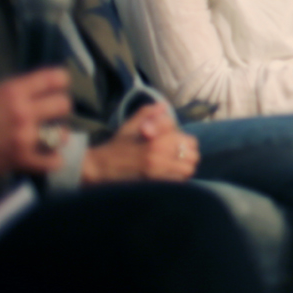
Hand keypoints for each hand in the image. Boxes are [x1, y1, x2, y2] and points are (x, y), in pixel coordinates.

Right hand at [0, 68, 72, 176]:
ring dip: (58, 135)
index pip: (57, 78)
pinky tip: (48, 156)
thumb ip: (18, 91)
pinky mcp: (23, 158)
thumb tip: (43, 88)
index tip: (56, 90)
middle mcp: (23, 111)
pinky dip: (53, 160)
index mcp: (14, 91)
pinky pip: (53, 160)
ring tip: (49, 136)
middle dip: (59, 109)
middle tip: (52, 114)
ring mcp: (25, 136)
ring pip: (63, 132)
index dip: (60, 83)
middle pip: (64, 104)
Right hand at [80, 102, 197, 184]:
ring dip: (183, 169)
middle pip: (193, 158)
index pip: (190, 142)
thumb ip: (147, 114)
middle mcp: (159, 157)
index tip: (178, 144)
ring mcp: (157, 174)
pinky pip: (176, 183)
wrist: (98, 169)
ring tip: (172, 167)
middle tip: (178, 157)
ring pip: (187, 172)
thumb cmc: (116, 147)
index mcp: (157, 141)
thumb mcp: (130, 127)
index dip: (186, 142)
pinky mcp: (153, 186)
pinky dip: (176, 180)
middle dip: (188, 157)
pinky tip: (166, 176)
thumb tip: (163, 106)